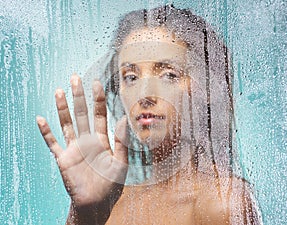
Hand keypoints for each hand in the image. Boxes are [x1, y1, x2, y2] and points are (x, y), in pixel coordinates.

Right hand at [36, 74, 127, 223]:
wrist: (97, 204)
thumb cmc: (111, 185)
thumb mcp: (121, 163)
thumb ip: (123, 141)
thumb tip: (124, 119)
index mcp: (101, 140)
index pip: (99, 114)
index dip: (98, 99)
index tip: (97, 83)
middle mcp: (86, 140)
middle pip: (81, 114)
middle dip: (79, 96)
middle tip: (75, 78)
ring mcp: (74, 148)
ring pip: (66, 124)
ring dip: (62, 108)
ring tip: (59, 91)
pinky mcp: (63, 159)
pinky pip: (52, 143)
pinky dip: (46, 132)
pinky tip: (41, 119)